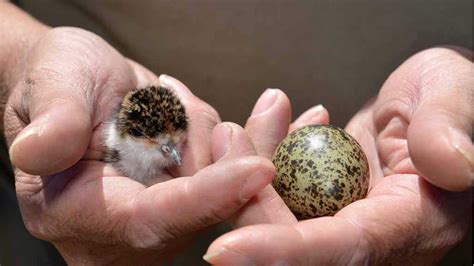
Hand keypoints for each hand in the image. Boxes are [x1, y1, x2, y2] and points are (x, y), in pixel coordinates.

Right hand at [4, 27, 273, 263]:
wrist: (84, 87)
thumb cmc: (64, 81)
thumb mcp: (53, 84)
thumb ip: (53, 119)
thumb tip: (38, 151)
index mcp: (77, 212)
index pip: (149, 218)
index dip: (204, 197)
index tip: (258, 169)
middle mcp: (123, 231)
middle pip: (203, 210)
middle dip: (228, 155)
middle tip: (259, 104)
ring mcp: (162, 220)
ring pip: (227, 190)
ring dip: (232, 136)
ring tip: (171, 96)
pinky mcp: (190, 203)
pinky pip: (239, 180)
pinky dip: (258, 145)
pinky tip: (278, 116)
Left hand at [205, 47, 472, 264]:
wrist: (433, 102)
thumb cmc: (452, 93)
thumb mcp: (456, 94)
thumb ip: (449, 128)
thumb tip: (451, 166)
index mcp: (414, 221)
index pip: (344, 248)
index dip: (285, 253)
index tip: (224, 252)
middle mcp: (376, 233)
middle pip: (298, 241)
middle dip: (249, 201)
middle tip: (228, 139)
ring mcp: (346, 218)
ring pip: (282, 217)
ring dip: (250, 172)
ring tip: (237, 127)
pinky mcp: (326, 201)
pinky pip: (282, 193)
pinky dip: (266, 159)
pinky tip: (268, 122)